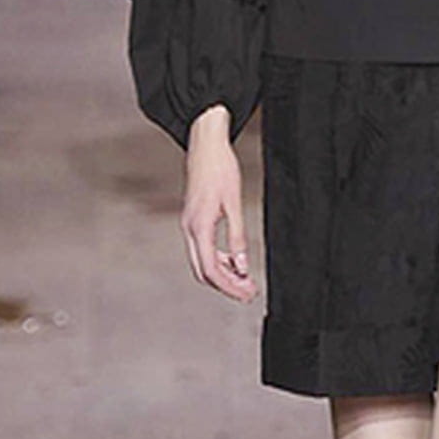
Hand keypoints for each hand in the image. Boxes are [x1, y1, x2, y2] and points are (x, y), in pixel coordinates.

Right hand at [181, 106, 257, 302]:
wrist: (205, 145)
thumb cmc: (221, 169)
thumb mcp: (234, 203)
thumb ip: (238, 236)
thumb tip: (243, 266)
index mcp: (198, 226)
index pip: (211, 269)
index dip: (229, 286)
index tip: (247, 293)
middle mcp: (189, 229)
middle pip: (204, 271)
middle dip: (226, 285)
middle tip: (249, 292)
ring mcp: (189, 225)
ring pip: (202, 262)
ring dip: (223, 274)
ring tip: (246, 280)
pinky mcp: (193, 220)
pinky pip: (203, 249)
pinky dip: (219, 259)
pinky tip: (236, 261)